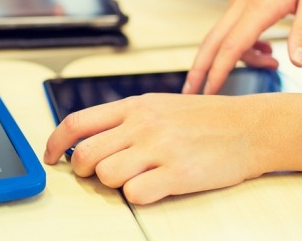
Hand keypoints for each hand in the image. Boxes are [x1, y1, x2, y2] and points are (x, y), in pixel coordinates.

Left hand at [44, 93, 266, 203]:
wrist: (250, 127)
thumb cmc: (205, 119)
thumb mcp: (159, 105)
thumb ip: (124, 119)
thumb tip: (87, 137)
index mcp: (134, 106)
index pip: (77, 122)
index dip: (55, 143)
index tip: (50, 157)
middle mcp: (142, 125)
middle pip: (85, 155)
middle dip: (84, 171)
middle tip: (98, 173)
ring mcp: (159, 149)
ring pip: (106, 175)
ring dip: (116, 183)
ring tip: (139, 176)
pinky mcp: (178, 174)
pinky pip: (135, 194)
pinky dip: (139, 196)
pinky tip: (156, 186)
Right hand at [184, 0, 301, 94]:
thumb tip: (299, 62)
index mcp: (260, 4)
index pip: (232, 46)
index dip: (219, 71)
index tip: (208, 92)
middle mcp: (243, 0)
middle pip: (212, 41)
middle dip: (200, 69)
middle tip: (188, 94)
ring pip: (225, 33)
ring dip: (236, 56)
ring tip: (270, 64)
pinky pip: (232, 22)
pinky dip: (240, 40)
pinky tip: (266, 45)